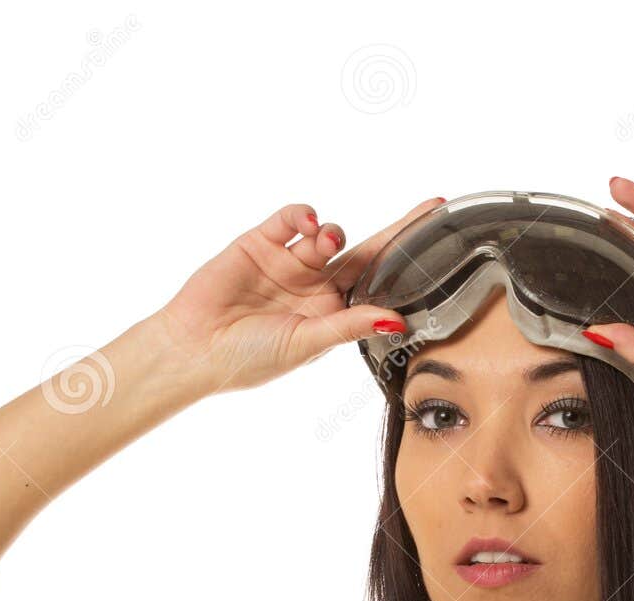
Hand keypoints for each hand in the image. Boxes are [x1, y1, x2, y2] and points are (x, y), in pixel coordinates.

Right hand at [150, 197, 444, 394]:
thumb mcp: (306, 344)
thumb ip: (349, 325)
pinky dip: (303, 215)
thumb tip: (397, 320)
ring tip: (322, 243)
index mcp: (333, 313)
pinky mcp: (262, 242)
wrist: (192, 348)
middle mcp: (317, 286)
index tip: (441, 245)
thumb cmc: (248, 359)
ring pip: (328, 233)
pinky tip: (304, 227)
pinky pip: (293, 217)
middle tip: (430, 209)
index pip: (380, 284)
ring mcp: (290, 262)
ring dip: (332, 233)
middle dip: (399, 231)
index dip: (408, 264)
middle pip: (367, 252)